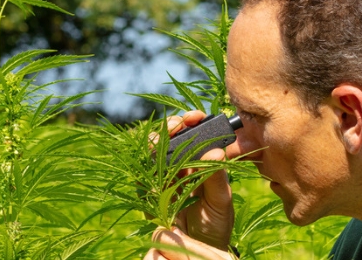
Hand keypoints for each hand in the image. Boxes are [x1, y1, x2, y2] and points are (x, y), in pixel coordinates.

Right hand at [148, 110, 239, 257]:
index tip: (195, 116)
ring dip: (153, 143)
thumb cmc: (215, 225)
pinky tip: (147, 162)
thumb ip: (216, 177)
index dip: (192, 123)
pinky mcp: (149, 197)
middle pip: (170, 140)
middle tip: (176, 124)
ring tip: (158, 140)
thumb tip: (215, 150)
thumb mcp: (221, 201)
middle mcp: (180, 169)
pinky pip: (140, 179)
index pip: (194, 137)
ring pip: (153, 154)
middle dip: (170, 127)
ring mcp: (163, 182)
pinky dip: (141, 168)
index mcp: (200, 164)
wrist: (200, 251)